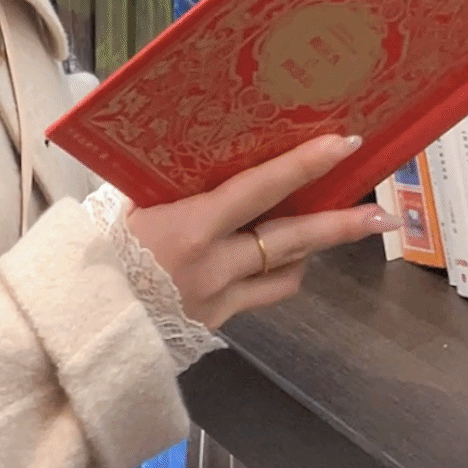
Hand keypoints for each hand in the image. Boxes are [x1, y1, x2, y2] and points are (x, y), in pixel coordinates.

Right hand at [126, 133, 399, 329]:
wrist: (85, 321)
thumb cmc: (104, 251)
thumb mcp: (137, 204)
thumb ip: (178, 186)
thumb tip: (210, 149)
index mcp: (193, 225)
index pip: (261, 188)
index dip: (304, 165)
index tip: (342, 144)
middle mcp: (216, 263)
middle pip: (293, 239)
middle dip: (341, 225)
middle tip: (382, 213)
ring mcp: (222, 297)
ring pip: (287, 271)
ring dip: (314, 249)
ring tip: (342, 228)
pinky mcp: (221, 323)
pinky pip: (264, 294)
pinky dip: (279, 274)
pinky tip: (286, 262)